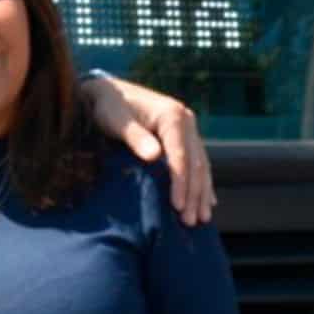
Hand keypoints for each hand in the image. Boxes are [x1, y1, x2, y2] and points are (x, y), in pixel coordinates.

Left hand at [81, 75, 212, 223]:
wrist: (107, 93)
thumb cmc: (108, 107)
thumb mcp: (116, 120)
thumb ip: (134, 137)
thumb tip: (155, 156)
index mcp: (173, 116)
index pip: (181, 156)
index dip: (180, 182)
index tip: (176, 206)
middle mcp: (186, 121)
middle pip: (195, 163)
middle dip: (193, 194)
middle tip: (190, 221)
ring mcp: (188, 129)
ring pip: (201, 165)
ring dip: (201, 193)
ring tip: (201, 218)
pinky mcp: (183, 137)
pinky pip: (197, 163)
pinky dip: (201, 183)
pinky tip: (206, 202)